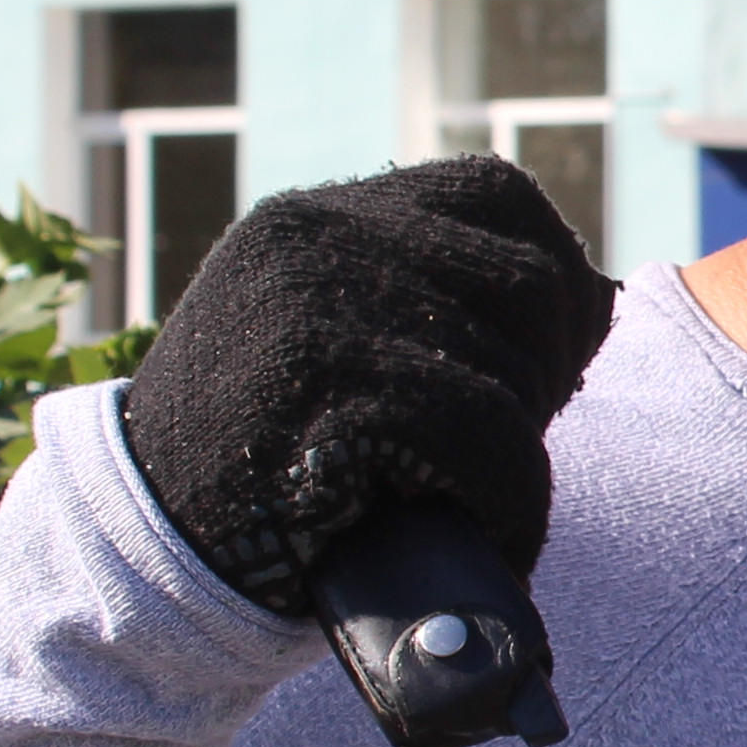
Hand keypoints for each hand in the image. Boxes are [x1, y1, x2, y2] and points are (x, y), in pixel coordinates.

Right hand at [121, 158, 619, 618]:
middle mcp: (316, 239)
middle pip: (529, 278)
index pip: (499, 193)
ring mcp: (315, 309)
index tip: (546, 364)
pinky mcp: (323, 392)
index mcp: (322, 217)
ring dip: (522, 456)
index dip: (553, 279)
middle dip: (548, 373)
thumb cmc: (262, 465)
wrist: (147, 552)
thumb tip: (598, 298)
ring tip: (480, 501)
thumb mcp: (333, 344)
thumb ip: (432, 301)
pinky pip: (486, 435)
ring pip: (514, 368)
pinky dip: (514, 501)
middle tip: (510, 448)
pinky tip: (496, 534)